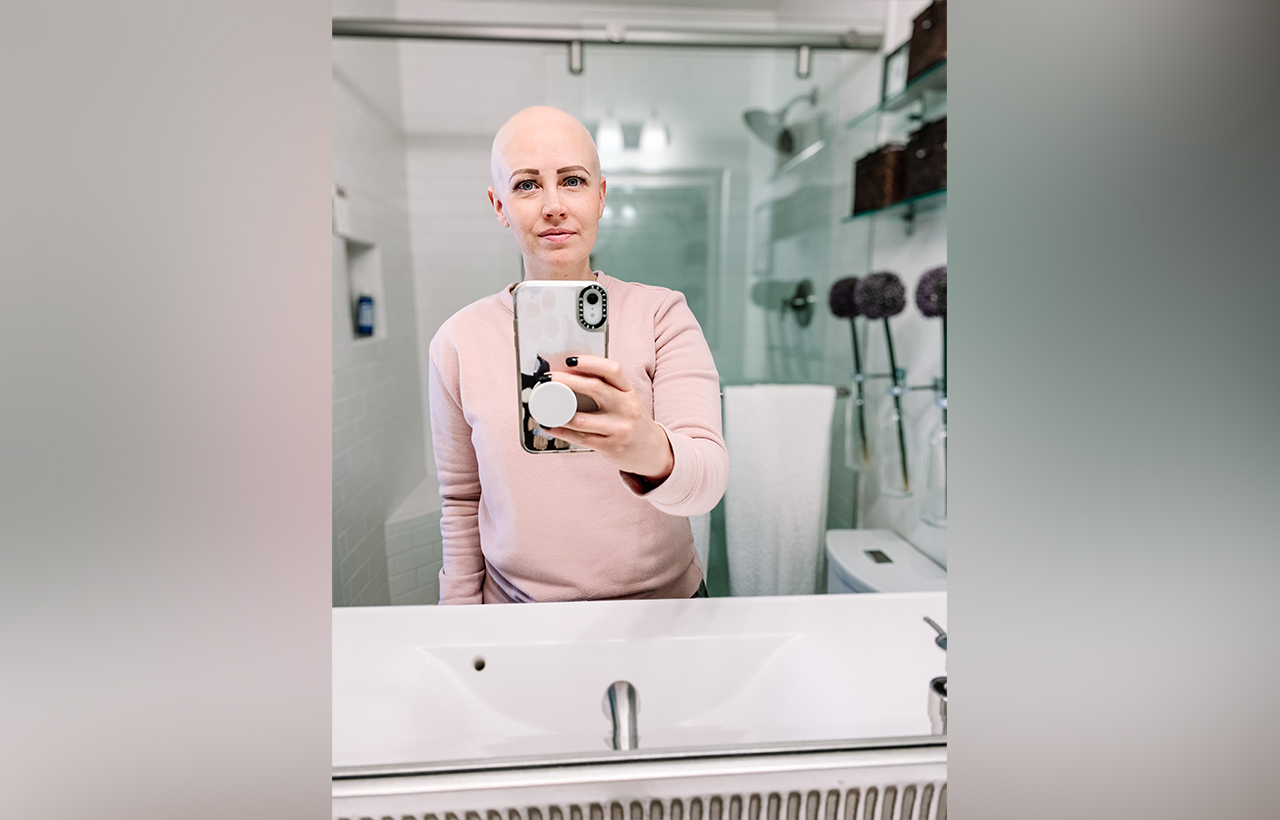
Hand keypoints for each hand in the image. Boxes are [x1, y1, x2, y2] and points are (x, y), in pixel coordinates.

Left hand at [544, 355, 674, 482]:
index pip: (613, 370)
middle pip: (594, 388)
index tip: (570, 360)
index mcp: (629, 392)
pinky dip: (561, 431)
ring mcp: (619, 429)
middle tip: (548, 379)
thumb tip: (573, 374)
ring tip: (543, 406)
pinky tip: (550, 426)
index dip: (590, 362)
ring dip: (558, 413)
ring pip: (582, 419)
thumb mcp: (628, 401)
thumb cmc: (633, 422)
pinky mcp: (610, 447)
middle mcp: (626, 408)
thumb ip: (609, 388)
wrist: (653, 452)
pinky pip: (580, 438)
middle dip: (567, 381)